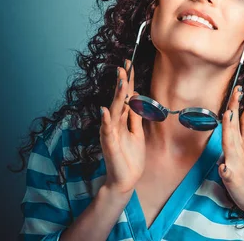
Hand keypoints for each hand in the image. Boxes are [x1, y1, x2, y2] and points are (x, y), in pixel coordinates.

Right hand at [99, 59, 145, 195]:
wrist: (125, 179)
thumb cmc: (130, 157)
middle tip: (123, 67)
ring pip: (114, 111)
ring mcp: (110, 132)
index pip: (126, 97)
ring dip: (117, 96)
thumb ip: (135, 116)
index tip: (129, 64)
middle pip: (119, 99)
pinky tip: (105, 110)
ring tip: (120, 82)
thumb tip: (136, 97)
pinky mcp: (109, 144)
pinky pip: (107, 130)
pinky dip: (106, 120)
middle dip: (121, 83)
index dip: (127, 81)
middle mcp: (114, 123)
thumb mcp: (138, 133)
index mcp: (123, 120)